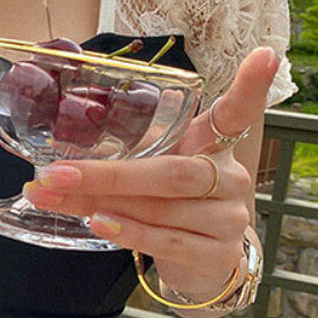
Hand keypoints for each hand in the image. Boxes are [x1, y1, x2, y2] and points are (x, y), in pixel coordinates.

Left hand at [21, 46, 279, 298]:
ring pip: (161, 208)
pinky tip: (98, 223)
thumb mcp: (155, 169)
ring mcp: (227, 219)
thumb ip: (128, 154)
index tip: (263, 55)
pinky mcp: (215, 254)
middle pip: (171, 172)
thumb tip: (60, 149)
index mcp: (214, 147)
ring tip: (55, 199)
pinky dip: (129, 232)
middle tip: (54, 173)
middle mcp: (229, 179)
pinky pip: (167, 241)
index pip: (237, 113)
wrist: (197, 263)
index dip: (251, 87)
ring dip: (100, 203)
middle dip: (106, 174)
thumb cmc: (169, 204)